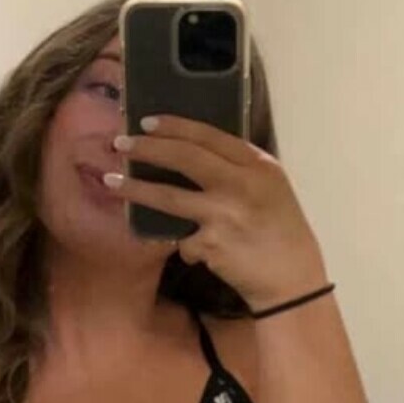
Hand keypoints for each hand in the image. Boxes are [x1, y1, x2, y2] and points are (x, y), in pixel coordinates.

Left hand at [108, 114, 327, 310]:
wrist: (292, 280)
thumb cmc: (282, 232)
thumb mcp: (270, 189)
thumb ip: (239, 170)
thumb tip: (192, 155)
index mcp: (258, 165)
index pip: (209, 136)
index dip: (174, 127)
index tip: (147, 122)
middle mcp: (240, 184)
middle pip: (184, 158)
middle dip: (148, 149)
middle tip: (120, 144)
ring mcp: (223, 215)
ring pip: (168, 196)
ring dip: (135, 189)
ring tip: (111, 182)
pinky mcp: (211, 245)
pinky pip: (183, 240)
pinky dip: (186, 246)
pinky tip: (201, 253)